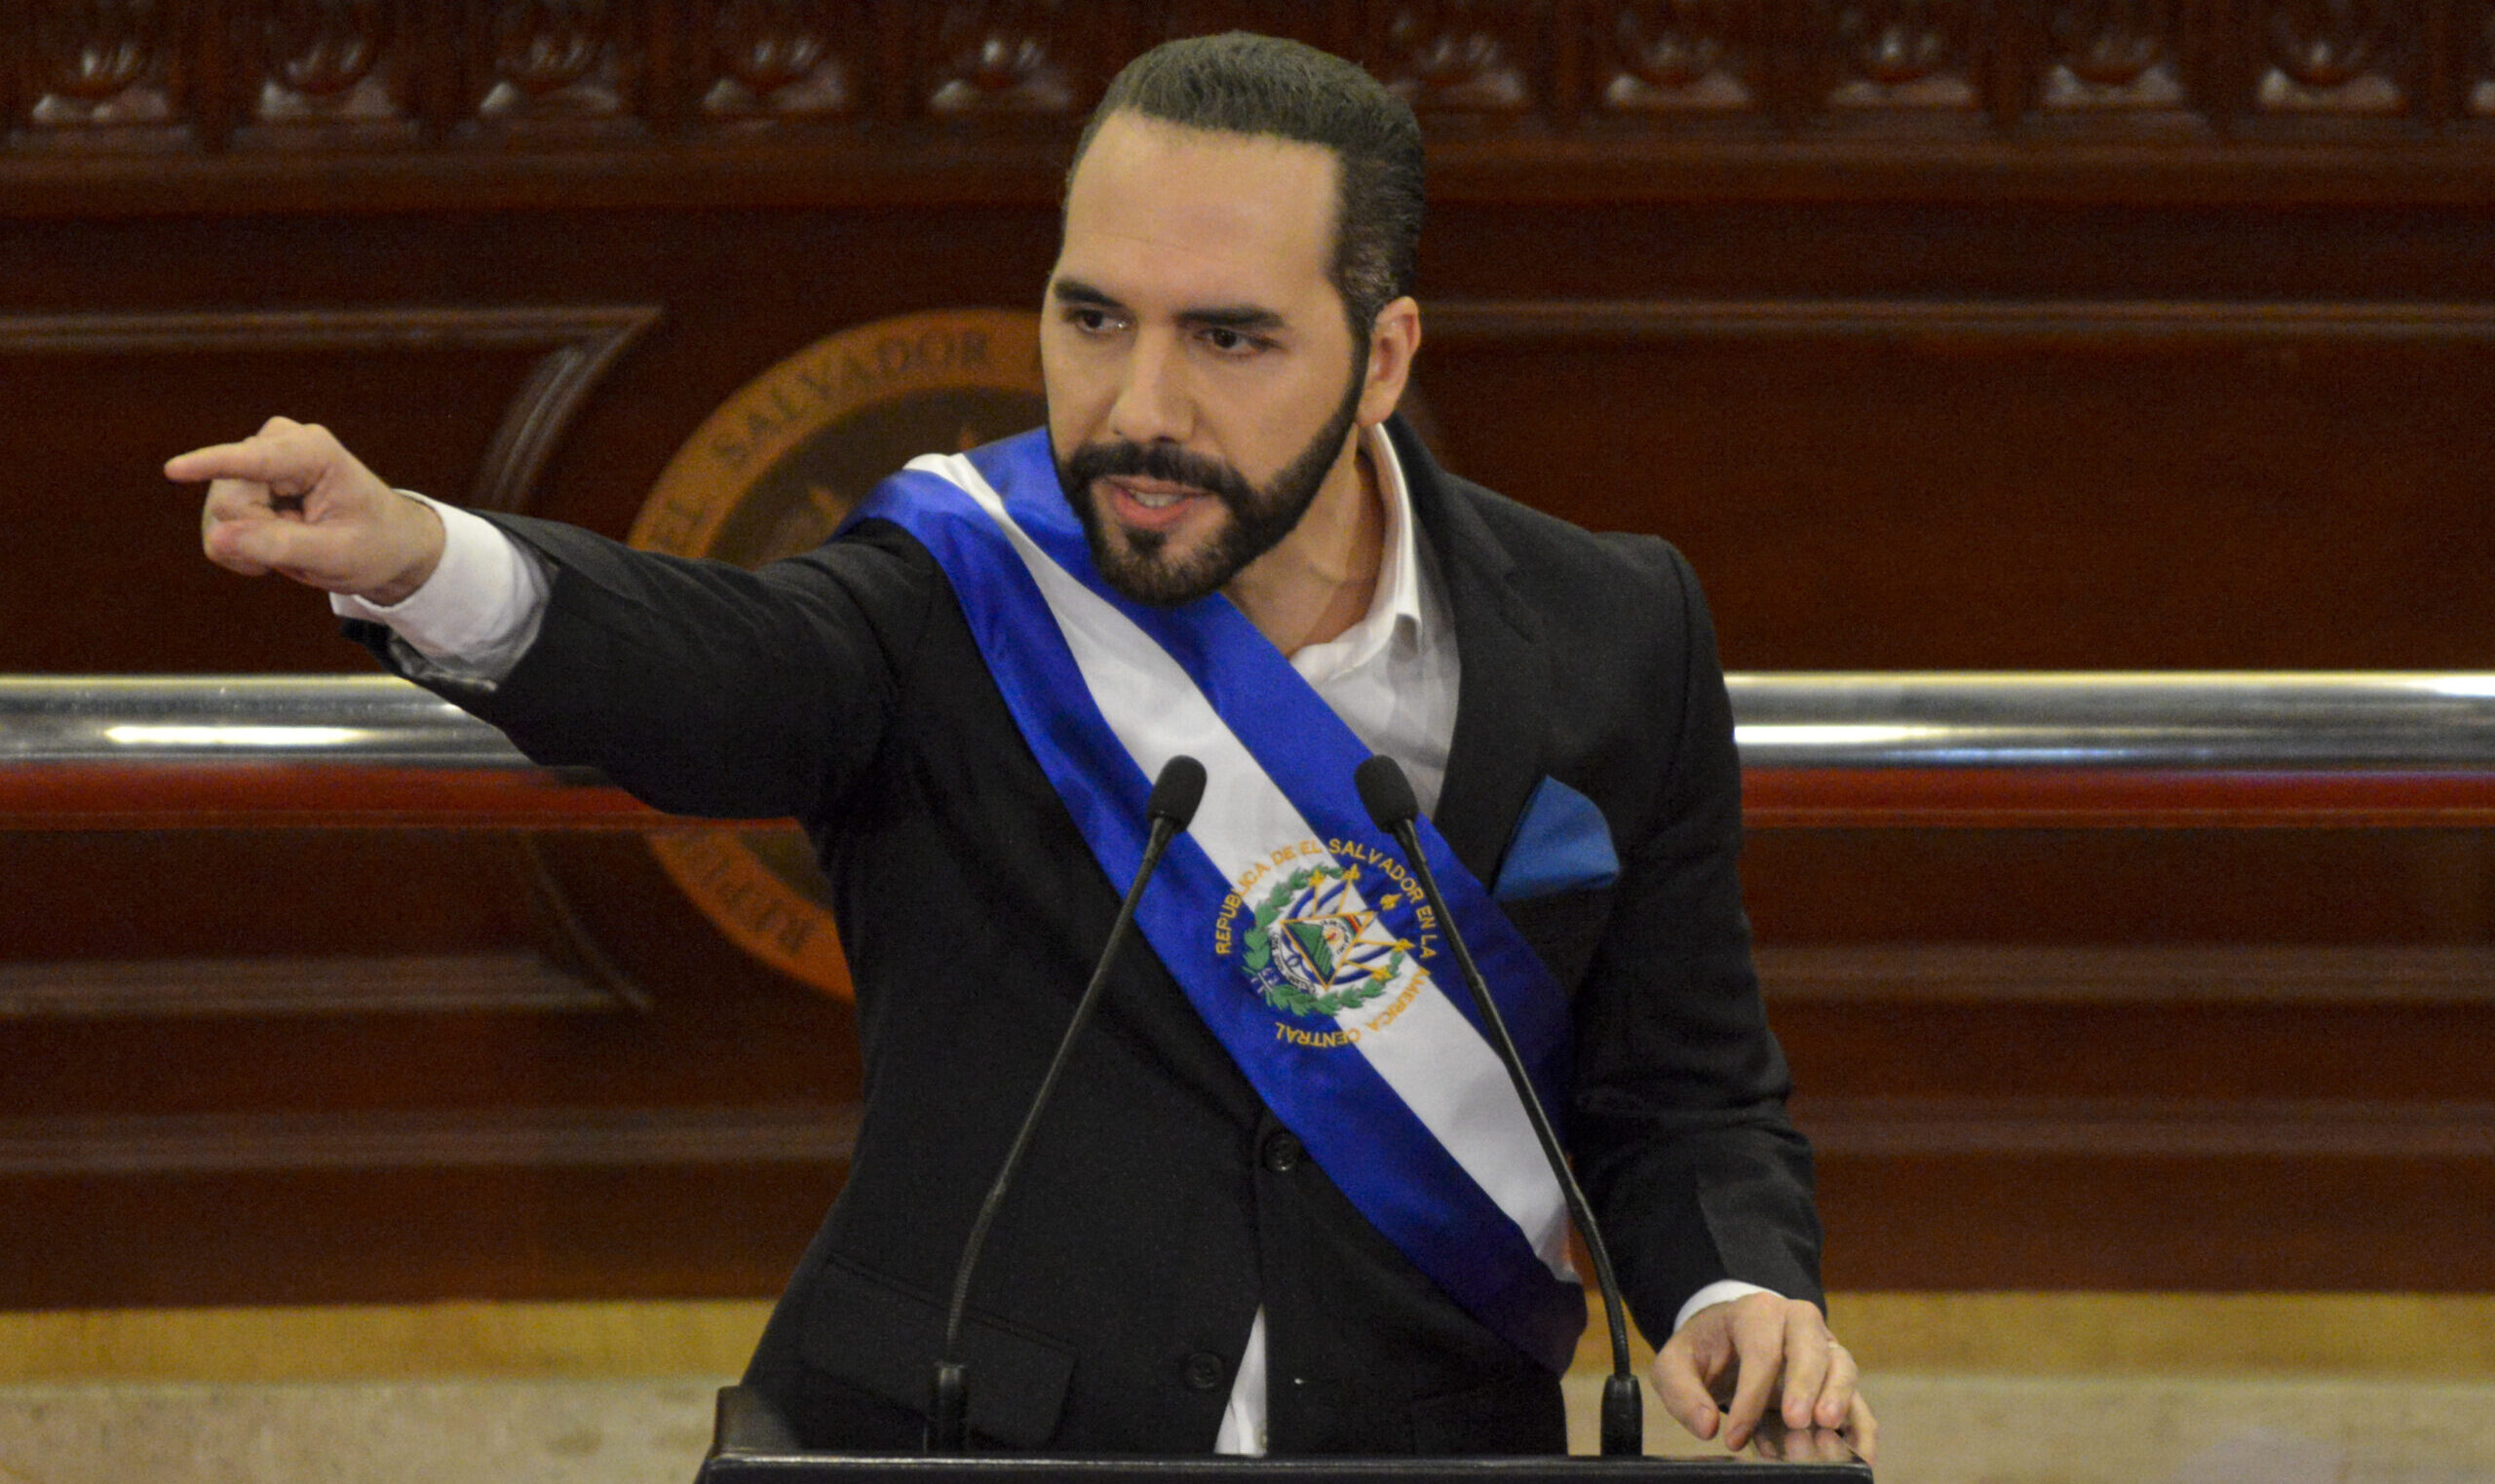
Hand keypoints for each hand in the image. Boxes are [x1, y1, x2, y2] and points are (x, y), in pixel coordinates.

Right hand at [166, 417, 444, 603]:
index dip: (212, 465)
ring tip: (297, 541)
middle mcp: (277, 444)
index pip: (252, 461)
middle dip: (260, 537)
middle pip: (231, 503)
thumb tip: (217, 538)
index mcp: (312, 451)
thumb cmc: (373, 545)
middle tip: (307, 543)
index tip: (174, 470)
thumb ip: (280, 545)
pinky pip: (216, 527)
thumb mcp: (337, 555)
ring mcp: (254, 461)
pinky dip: (241, 549)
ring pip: (219, 516)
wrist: (385, 542)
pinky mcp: (240, 482)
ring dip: (253, 545)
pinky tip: (275, 546)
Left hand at [1650, 1292, 1875, 1465]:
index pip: (1761, 1351)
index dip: (1750, 1397)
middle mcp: (1798, 1323)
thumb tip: (1708, 1427)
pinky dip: (1861, 1427)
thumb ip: (1682, 1392)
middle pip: (1812, 1348)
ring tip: (1826, 1428)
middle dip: (1806, 1385)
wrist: (1728, 1340)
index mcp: (1757, 1312)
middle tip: (1798, 1421)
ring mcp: (1824, 1348)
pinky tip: (1858, 1455)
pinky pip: (1859, 1399)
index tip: (1733, 1437)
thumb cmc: (1705, 1351)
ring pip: (1842, 1367)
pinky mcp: (1837, 1379)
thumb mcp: (1676, 1364)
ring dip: (1838, 1399)